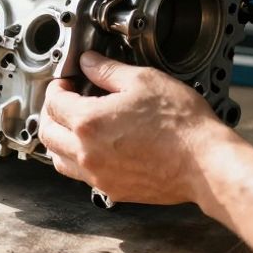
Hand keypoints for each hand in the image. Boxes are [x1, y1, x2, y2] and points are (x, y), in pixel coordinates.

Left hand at [39, 51, 230, 204]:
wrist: (205, 164)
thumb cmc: (181, 125)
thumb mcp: (144, 81)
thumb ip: (108, 71)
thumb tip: (89, 62)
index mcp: (88, 122)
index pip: (53, 101)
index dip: (58, 85)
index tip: (68, 81)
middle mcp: (86, 153)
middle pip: (46, 132)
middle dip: (51, 112)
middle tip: (66, 100)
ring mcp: (98, 176)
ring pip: (58, 159)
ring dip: (59, 139)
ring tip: (75, 125)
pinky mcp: (112, 190)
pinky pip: (81, 176)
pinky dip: (78, 160)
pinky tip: (96, 148)